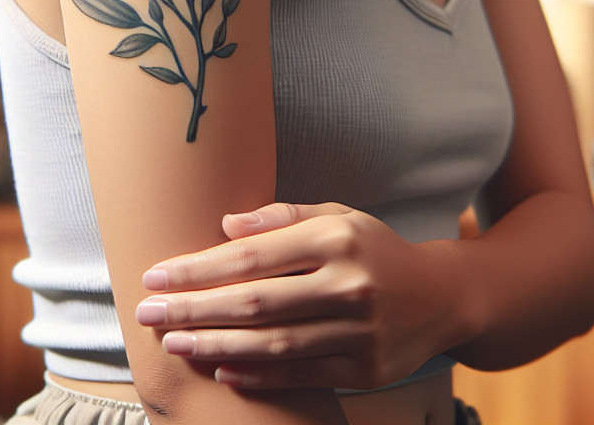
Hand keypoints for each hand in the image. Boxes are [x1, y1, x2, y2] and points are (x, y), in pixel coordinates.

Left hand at [134, 201, 473, 390]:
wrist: (444, 297)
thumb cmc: (374, 251)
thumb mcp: (337, 216)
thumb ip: (281, 216)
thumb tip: (225, 225)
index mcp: (336, 239)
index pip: (252, 257)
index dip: (199, 269)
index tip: (157, 276)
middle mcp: (349, 285)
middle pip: (255, 303)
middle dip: (194, 310)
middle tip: (149, 314)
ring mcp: (360, 332)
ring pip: (274, 345)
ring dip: (216, 346)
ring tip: (175, 343)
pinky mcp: (366, 370)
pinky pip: (301, 376)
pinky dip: (258, 376)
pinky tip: (222, 370)